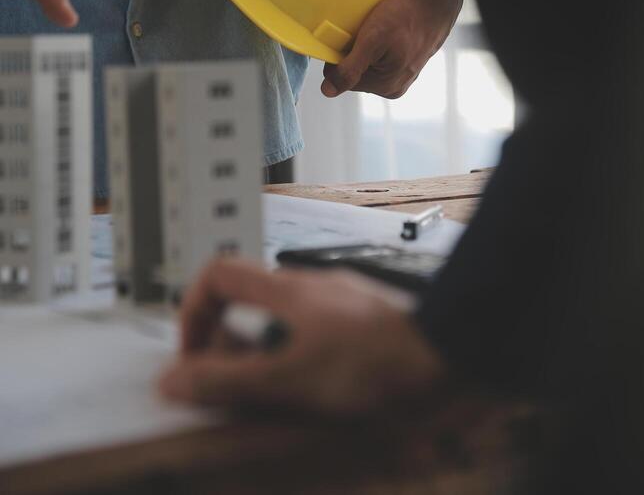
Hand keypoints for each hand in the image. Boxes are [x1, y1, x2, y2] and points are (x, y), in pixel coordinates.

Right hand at [159, 258, 443, 414]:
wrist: (446, 351)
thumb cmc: (376, 361)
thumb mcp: (290, 379)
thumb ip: (230, 381)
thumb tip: (174, 380)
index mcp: (285, 289)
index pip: (217, 274)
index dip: (193, 310)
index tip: (194, 354)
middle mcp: (309, 284)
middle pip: (246, 297)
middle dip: (228, 341)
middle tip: (231, 383)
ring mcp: (337, 298)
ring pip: (280, 315)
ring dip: (263, 350)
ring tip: (273, 391)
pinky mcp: (360, 315)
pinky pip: (312, 327)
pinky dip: (297, 353)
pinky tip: (316, 386)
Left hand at [321, 0, 463, 98]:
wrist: (434, 1)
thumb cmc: (405, 17)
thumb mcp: (372, 40)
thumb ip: (349, 68)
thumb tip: (328, 91)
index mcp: (385, 87)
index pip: (343, 78)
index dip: (338, 56)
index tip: (348, 37)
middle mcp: (394, 87)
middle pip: (356, 73)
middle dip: (353, 53)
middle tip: (364, 31)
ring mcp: (402, 77)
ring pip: (367, 65)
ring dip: (364, 49)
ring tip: (376, 31)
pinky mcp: (407, 64)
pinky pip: (380, 58)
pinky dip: (377, 46)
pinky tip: (385, 33)